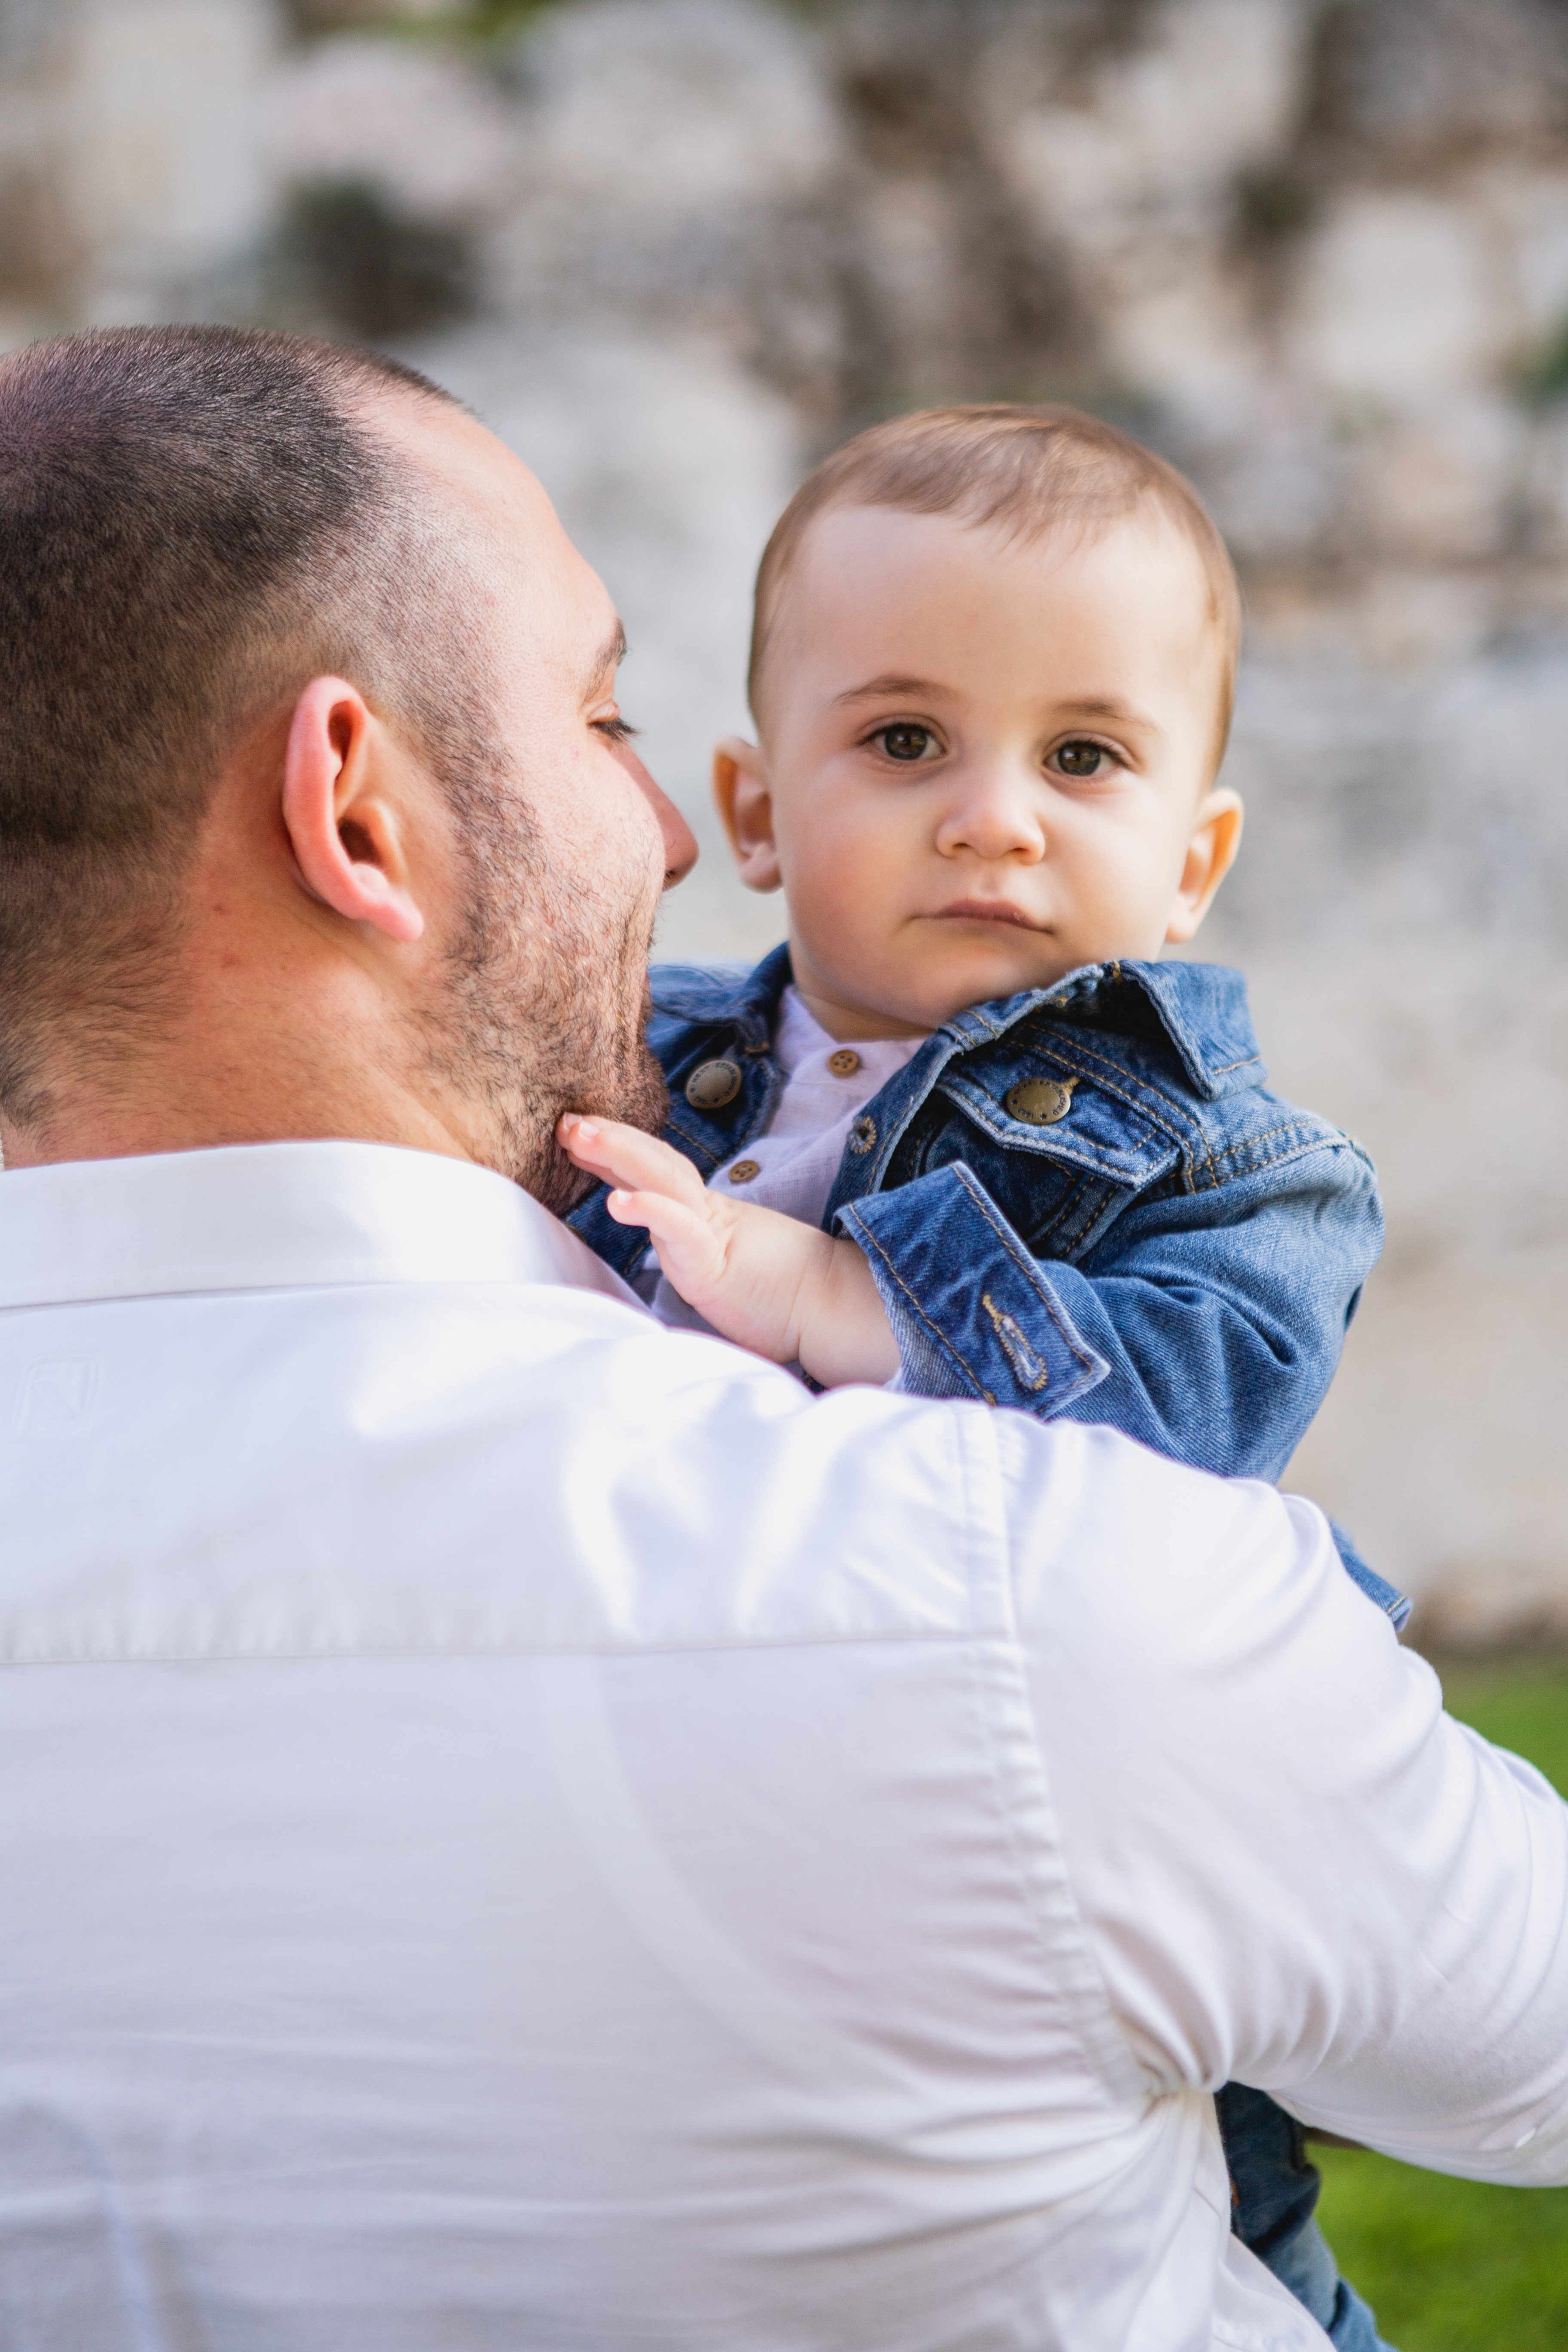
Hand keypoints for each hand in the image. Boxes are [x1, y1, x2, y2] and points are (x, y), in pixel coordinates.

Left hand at [558, 1115, 899, 1385]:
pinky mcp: (716, 1264)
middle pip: (653, 1163)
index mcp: (702, 1217)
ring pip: (661, 1180)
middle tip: (566, 1119)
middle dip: (608, 1138)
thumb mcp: (721, 1268)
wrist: (830, 1309)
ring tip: (578, 1135)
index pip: (654, 1172)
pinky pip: (680, 1229)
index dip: (615, 1150)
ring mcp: (709, 1235)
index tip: (577, 1133)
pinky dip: (650, 1209)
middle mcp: (703, 1216)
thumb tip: (668, 1258)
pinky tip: (618, 1200)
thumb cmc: (778, 1296)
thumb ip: (692, 1257)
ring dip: (618, 1153)